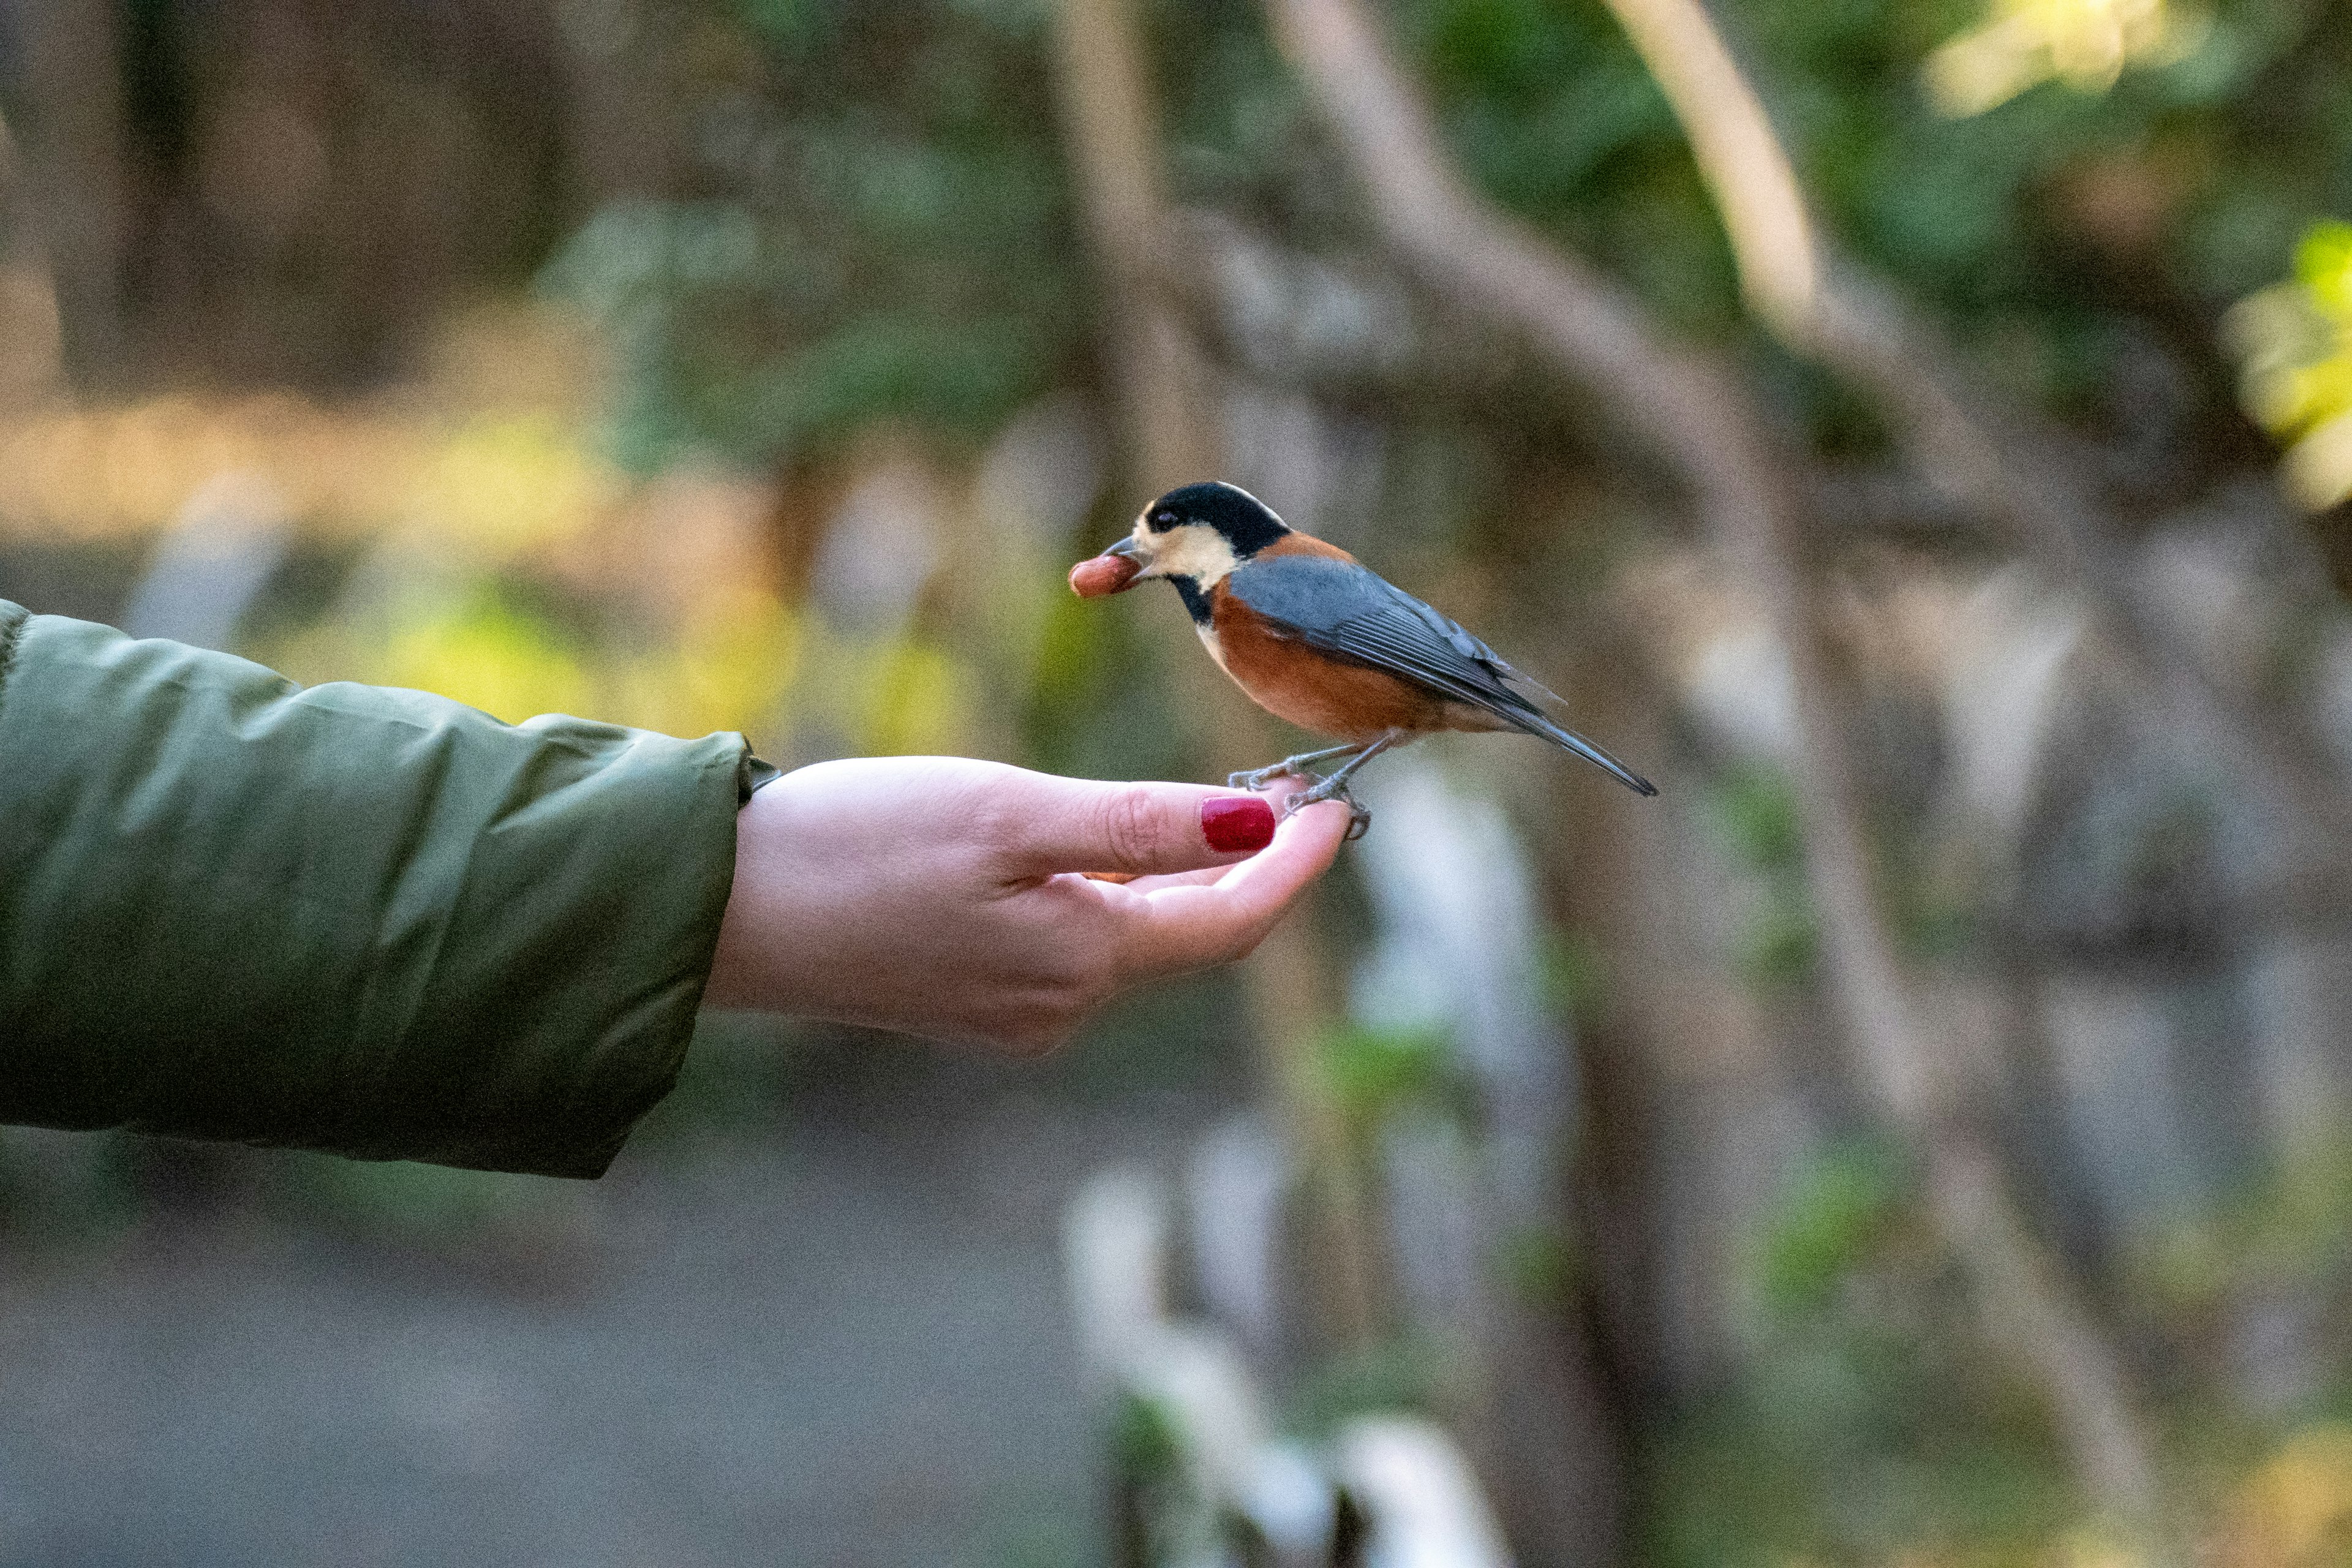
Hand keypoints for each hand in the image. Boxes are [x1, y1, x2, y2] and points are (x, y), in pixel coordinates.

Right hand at [704, 756, 1351, 1053]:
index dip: (1298, 866)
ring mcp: (1014, 1012)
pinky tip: (1112, 850)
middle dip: (1254, 869)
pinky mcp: (970, 997)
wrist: (724, 910)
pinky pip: (1079, 946)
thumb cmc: (859, 848)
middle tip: (1295, 791)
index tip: (1342, 806)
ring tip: (1224, 807)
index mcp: (1082, 963)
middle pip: (1193, 939)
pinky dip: (1119, 895)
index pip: (1232, 924)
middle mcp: (1060, 1006)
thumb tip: (1260, 823)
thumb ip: (1141, 824)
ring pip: (1137, 943)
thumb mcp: (1011, 813)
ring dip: (1188, 880)